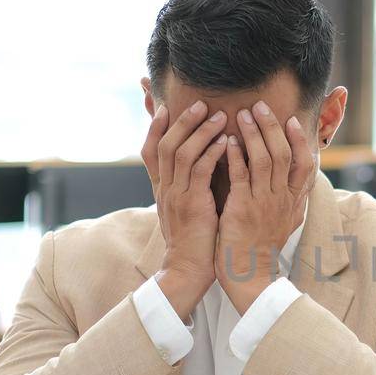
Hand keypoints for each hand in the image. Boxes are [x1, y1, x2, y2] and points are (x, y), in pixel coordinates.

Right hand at [141, 100, 228, 318]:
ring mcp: (176, 196)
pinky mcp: (192, 205)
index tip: (166, 107)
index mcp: (161, 189)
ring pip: (181, 153)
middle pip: (164, 144)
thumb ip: (187, 188)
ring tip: (219, 116)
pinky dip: (211, 153)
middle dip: (181, 122)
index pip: (150, 151)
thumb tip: (197, 169)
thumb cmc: (194, 241)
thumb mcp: (185, 210)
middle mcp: (165, 189)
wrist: (189, 270)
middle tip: (200, 104)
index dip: (156, 128)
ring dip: (200, 131)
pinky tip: (226, 141)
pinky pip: (199, 171)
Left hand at [216, 100, 314, 312]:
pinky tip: (229, 141)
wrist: (249, 275)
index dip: (300, 140)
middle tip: (260, 106)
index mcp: (294, 201)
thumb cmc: (263, 248)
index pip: (305, 164)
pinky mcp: (243, 208)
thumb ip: (292, 200)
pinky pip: (241, 175)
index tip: (291, 121)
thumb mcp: (287, 222)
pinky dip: (236, 155)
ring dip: (253, 134)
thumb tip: (301, 183)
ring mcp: (263, 203)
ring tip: (242, 115)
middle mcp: (282, 199)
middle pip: (283, 154)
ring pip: (263, 159)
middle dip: (272, 127)